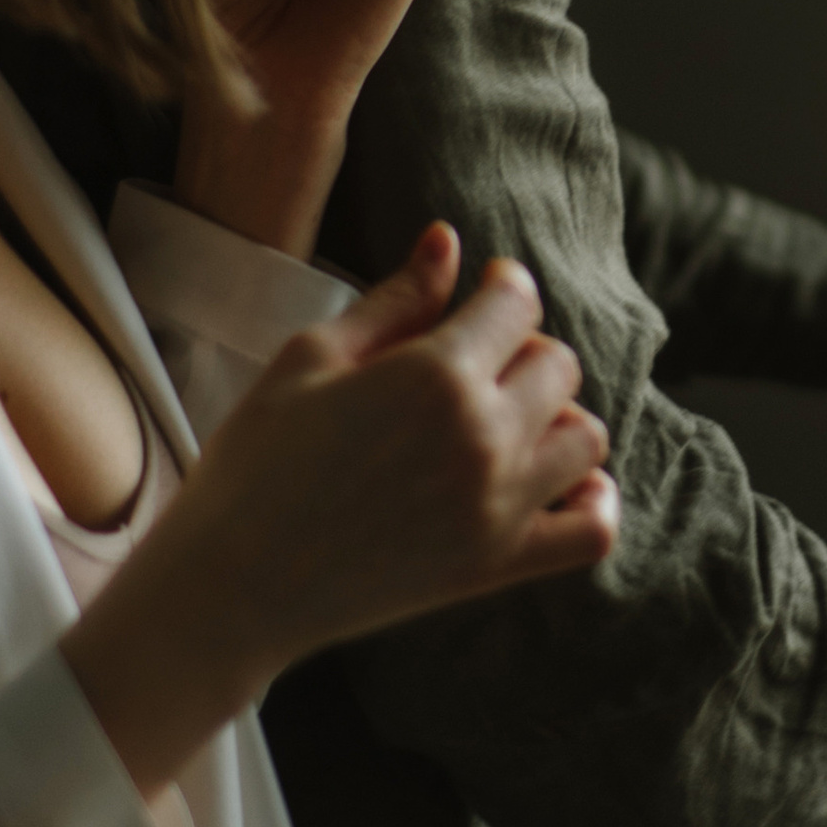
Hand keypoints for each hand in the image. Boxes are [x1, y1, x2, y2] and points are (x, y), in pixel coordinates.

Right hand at [66, 225, 617, 794]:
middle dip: (523, 349)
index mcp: (435, 374)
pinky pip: (592, 530)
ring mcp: (499, 507)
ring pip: (588, 438)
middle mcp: (483, 437)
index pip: (518, 302)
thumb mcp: (310, 358)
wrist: (233, 584)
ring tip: (506, 421)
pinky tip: (557, 483)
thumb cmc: (255, 462)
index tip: (483, 291)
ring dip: (559, 417)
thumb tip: (448, 241)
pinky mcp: (497, 566)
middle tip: (474, 363)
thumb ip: (394, 300)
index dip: (502, 286)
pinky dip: (593, 500)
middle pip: (558, 364)